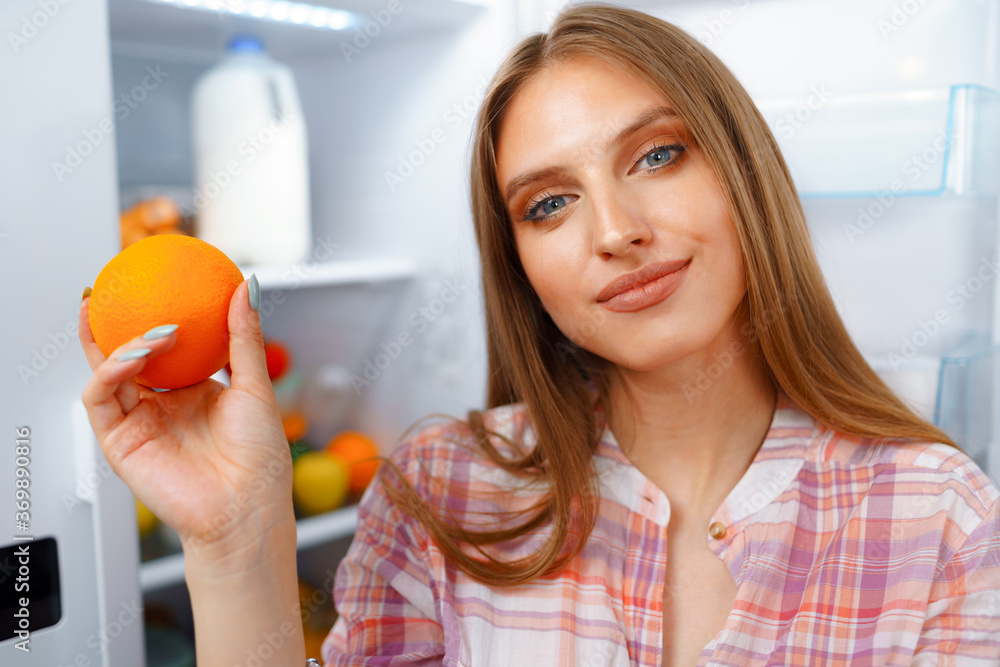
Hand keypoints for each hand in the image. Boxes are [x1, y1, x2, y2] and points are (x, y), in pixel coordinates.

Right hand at [77, 278, 293, 559]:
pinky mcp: (120, 441)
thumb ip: (244, 338)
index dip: (154, 316)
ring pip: (108, 372)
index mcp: (194, 391)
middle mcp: (163, 404)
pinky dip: (111, 371)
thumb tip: (247, 288)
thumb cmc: (259, 459)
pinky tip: (132, 355)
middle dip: (111, 323)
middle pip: (127, 356)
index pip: (166, 347)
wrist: (247, 508)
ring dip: (122, 344)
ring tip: (153, 331)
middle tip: (110, 289)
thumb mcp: (255, 386)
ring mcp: (140, 421)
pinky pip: (101, 398)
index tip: (153, 283)